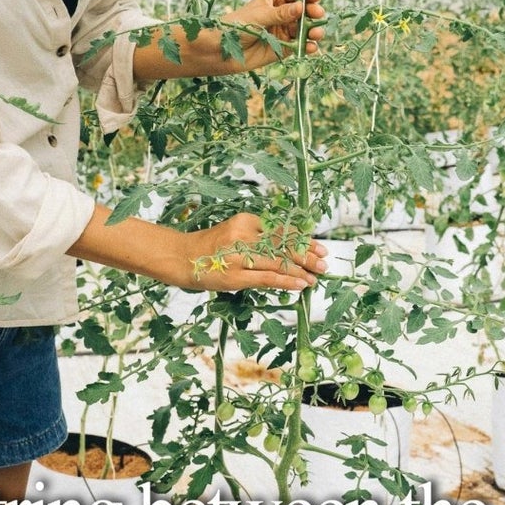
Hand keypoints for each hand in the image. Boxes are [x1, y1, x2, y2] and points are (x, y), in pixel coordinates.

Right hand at [180, 214, 328, 293]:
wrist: (180, 257)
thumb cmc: (211, 247)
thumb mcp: (235, 233)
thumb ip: (259, 237)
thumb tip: (292, 248)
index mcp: (247, 221)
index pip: (282, 230)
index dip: (304, 240)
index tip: (320, 247)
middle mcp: (244, 235)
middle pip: (283, 245)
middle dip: (307, 255)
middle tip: (324, 262)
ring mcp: (239, 256)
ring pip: (278, 262)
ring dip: (301, 270)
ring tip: (317, 276)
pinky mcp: (236, 275)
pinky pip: (267, 278)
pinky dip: (287, 281)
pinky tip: (301, 284)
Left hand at [211, 0, 327, 72]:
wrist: (222, 51)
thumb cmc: (236, 26)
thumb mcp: (259, 16)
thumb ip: (280, 14)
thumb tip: (301, 7)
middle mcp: (282, 12)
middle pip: (304, 9)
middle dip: (313, 12)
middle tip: (317, 14)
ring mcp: (285, 29)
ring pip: (305, 27)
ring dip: (314, 30)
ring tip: (316, 34)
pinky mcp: (285, 46)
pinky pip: (300, 44)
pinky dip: (308, 46)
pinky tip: (310, 47)